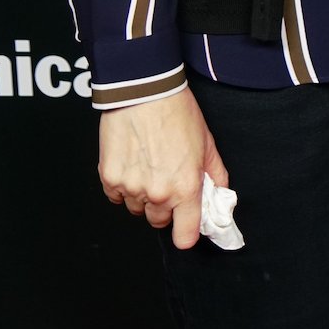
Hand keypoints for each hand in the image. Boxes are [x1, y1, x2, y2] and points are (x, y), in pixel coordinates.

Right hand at [98, 87, 228, 249]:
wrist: (145, 92)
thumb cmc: (178, 113)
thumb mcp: (207, 143)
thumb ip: (214, 174)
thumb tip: (219, 193)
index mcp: (185, 187)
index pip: (185, 236)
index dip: (186, 234)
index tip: (185, 229)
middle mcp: (158, 193)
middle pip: (159, 221)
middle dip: (165, 207)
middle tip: (167, 181)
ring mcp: (131, 188)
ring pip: (136, 208)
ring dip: (143, 196)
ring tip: (149, 167)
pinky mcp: (109, 178)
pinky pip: (116, 196)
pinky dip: (123, 186)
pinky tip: (132, 164)